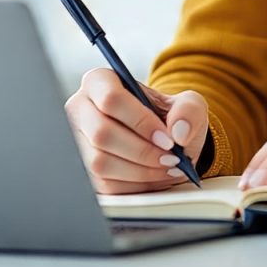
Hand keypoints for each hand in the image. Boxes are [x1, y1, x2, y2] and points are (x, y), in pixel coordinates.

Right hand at [64, 67, 209, 193]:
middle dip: (142, 151)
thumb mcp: (187, 105)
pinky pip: (104, 184)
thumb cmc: (168, 118)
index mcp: (100, 81)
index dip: (140, 121)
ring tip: (165, 168)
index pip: (111, 98)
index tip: (168, 139)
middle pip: (102, 133)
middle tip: (170, 158)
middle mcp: (81, 108)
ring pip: (101, 162)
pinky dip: (134, 185)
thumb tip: (178, 131)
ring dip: (140, 171)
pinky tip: (152, 176)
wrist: (162, 142)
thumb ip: (189, 110)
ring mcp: (77, 140)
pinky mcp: (83, 170)